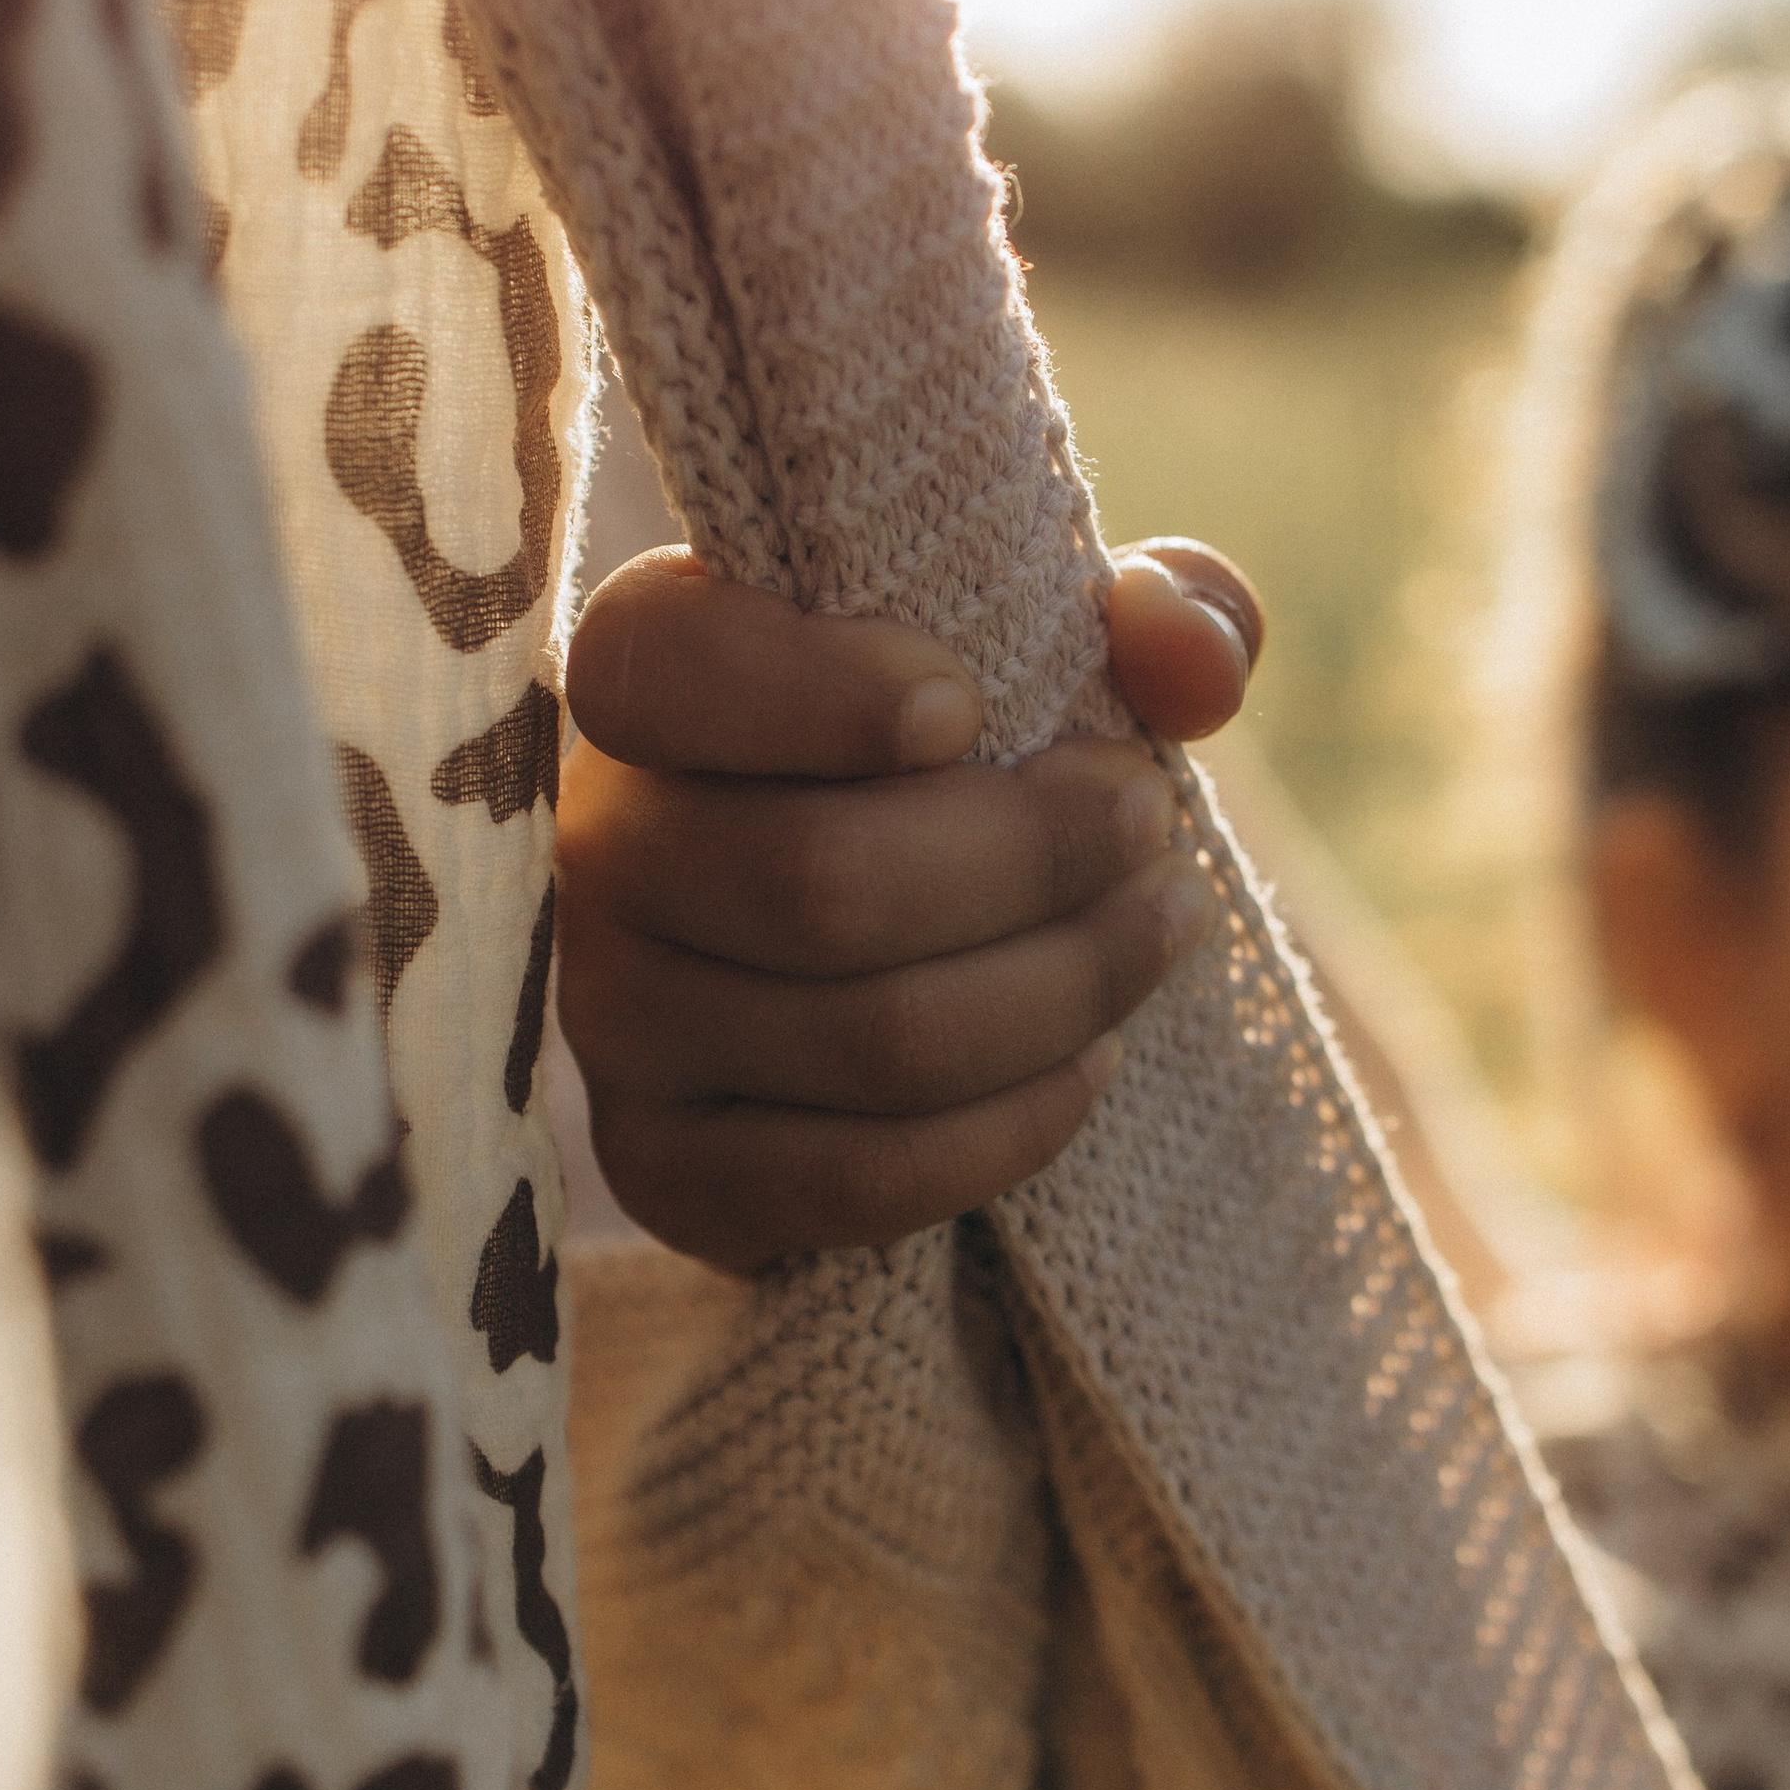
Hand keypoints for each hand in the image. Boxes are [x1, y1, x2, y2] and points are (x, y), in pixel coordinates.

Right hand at [557, 542, 1264, 1267]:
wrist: (908, 947)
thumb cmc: (977, 757)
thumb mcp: (1074, 652)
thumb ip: (1156, 609)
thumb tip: (1191, 656)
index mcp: (645, 676)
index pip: (664, 669)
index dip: (822, 691)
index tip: (966, 707)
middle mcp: (599, 847)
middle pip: (817, 882)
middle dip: (1032, 859)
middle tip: (1151, 828)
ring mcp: (614, 1021)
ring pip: (868, 1038)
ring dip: (1060, 989)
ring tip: (1160, 929)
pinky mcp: (663, 1168)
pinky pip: (858, 1179)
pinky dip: (1010, 1129)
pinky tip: (1089, 1064)